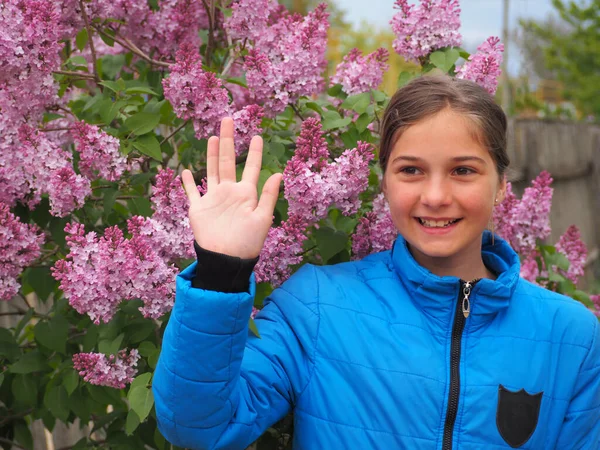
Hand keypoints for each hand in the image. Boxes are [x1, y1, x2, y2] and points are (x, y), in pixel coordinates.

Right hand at [181, 117, 282, 258]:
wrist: (226, 259)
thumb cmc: (247, 242)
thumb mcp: (263, 218)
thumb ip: (268, 195)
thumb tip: (279, 172)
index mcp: (246, 194)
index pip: (251, 168)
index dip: (255, 152)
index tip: (257, 136)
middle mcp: (229, 192)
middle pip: (228, 161)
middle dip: (228, 141)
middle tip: (228, 120)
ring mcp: (214, 199)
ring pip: (212, 170)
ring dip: (212, 154)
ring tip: (214, 137)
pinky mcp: (199, 209)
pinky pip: (192, 192)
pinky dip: (188, 183)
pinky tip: (186, 171)